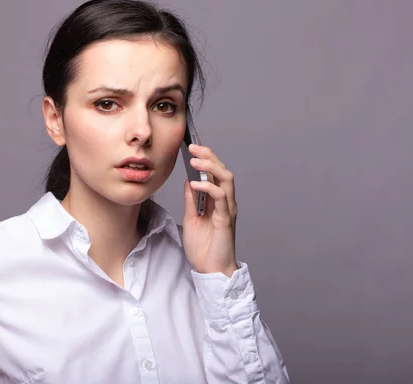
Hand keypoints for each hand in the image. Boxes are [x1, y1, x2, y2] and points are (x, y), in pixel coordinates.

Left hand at [182, 144, 238, 276]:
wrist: (210, 270)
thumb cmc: (203, 247)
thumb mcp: (191, 218)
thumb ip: (191, 200)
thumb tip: (188, 181)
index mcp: (217, 200)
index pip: (214, 173)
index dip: (206, 158)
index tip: (192, 145)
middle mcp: (225, 202)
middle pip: (222, 171)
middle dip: (208, 156)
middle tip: (192, 146)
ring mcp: (227, 209)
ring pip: (226, 179)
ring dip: (210, 167)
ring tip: (195, 160)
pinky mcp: (226, 219)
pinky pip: (220, 198)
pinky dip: (209, 188)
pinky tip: (196, 183)